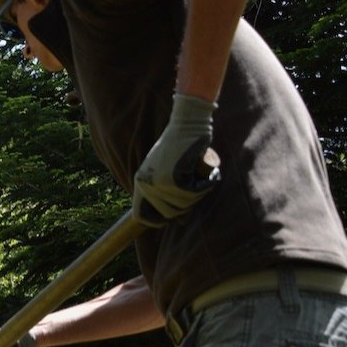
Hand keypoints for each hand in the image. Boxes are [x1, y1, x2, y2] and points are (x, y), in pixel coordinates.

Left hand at [132, 94, 219, 226]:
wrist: (187, 123)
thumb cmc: (181, 146)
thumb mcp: (168, 172)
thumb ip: (170, 195)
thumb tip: (182, 223)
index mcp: (140, 182)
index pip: (141, 216)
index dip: (158, 221)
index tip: (175, 217)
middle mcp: (145, 184)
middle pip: (169, 214)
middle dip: (187, 204)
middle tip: (195, 185)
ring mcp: (158, 182)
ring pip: (184, 204)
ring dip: (198, 191)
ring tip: (199, 172)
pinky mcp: (173, 178)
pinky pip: (194, 193)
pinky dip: (205, 184)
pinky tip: (206, 171)